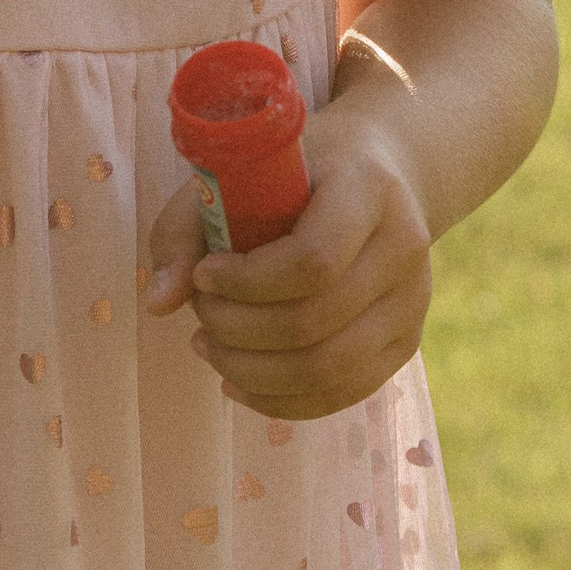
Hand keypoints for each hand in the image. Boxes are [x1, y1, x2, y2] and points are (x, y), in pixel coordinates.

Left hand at [142, 96, 434, 422]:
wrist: (379, 173)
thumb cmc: (295, 170)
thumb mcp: (241, 171)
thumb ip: (189, 228)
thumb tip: (158, 303)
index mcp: (369, 188)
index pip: (314, 260)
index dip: (247, 281)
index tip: (205, 273)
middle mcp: (404, 247)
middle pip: (315, 323)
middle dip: (238, 331)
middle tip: (198, 314)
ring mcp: (413, 302)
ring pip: (330, 370)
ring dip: (253, 372)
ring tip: (208, 347)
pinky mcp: (406, 343)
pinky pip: (342, 392)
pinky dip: (280, 399)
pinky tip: (237, 380)